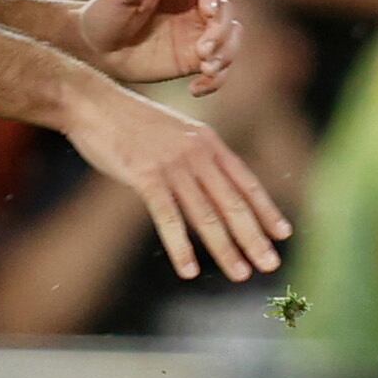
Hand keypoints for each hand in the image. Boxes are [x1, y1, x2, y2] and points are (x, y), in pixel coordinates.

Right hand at [67, 79, 290, 283]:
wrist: (93, 103)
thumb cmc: (132, 122)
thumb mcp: (176, 132)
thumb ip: (197, 157)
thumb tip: (213, 186)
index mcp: (209, 142)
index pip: (246, 182)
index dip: (266, 210)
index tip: (284, 234)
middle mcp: (198, 154)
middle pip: (233, 203)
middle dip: (254, 237)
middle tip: (270, 265)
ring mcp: (173, 165)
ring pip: (206, 214)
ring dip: (225, 248)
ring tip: (241, 274)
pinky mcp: (145, 176)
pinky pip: (168, 218)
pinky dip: (181, 247)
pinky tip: (189, 270)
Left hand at [77, 0, 239, 92]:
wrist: (95, 49)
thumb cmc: (103, 14)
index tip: (208, 10)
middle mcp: (194, 6)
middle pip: (226, 12)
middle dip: (220, 32)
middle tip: (202, 51)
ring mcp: (197, 34)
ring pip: (231, 40)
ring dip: (226, 55)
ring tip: (205, 69)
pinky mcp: (195, 60)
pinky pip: (219, 69)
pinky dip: (216, 80)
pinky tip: (195, 88)